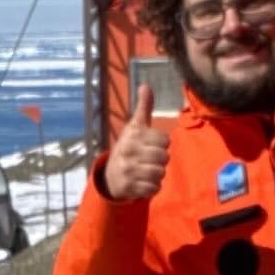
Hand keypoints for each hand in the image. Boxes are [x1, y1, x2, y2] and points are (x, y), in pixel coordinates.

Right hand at [103, 84, 168, 200]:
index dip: (162, 143)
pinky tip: (144, 182)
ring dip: (158, 174)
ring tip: (147, 170)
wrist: (110, 176)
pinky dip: (153, 187)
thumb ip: (143, 108)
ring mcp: (128, 171)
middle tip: (150, 159)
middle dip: (161, 160)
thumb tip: (145, 86)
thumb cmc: (129, 147)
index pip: (164, 140)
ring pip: (160, 173)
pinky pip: (154, 188)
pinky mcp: (130, 187)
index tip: (152, 144)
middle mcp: (129, 152)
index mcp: (132, 136)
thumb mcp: (134, 127)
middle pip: (164, 158)